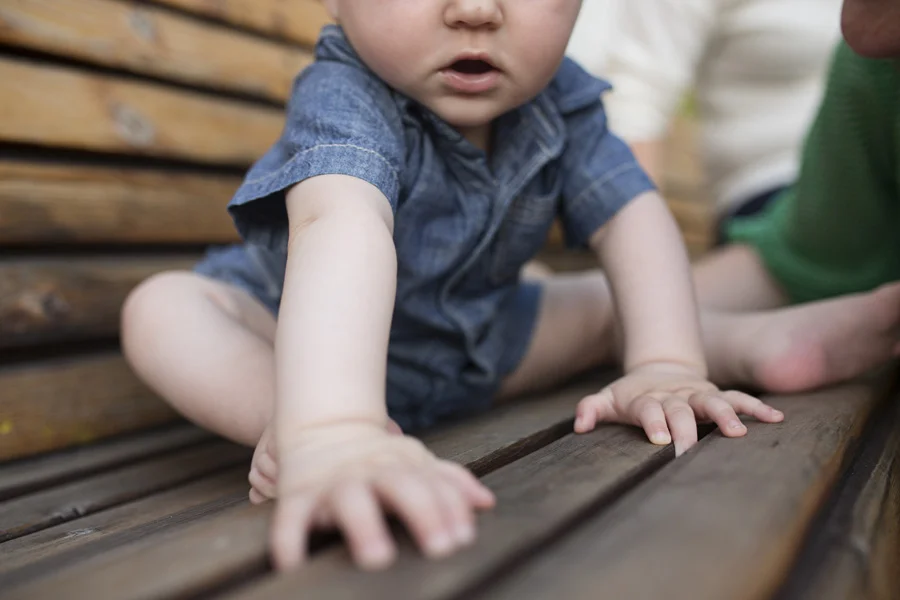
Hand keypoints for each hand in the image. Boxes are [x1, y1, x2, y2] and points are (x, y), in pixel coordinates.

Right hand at [269, 422, 494, 571]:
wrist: (323, 427)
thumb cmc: (379, 457)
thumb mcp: (416, 462)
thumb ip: (450, 481)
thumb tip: (486, 502)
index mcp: (402, 465)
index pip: (434, 485)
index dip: (450, 509)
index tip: (463, 538)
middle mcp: (370, 472)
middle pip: (401, 487)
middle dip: (423, 513)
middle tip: (440, 547)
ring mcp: (334, 485)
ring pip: (349, 501)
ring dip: (364, 526)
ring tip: (378, 558)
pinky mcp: (298, 497)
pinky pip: (289, 520)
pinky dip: (288, 541)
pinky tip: (294, 563)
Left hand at [574, 362, 783, 454]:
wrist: (658, 368)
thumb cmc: (630, 395)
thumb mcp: (606, 399)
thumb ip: (590, 409)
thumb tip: (579, 426)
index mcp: (647, 399)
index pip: (649, 410)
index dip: (654, 422)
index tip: (660, 440)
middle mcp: (674, 396)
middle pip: (681, 410)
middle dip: (686, 429)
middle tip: (690, 450)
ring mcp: (697, 395)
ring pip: (714, 402)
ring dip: (726, 415)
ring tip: (739, 433)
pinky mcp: (715, 395)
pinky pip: (739, 398)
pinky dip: (756, 407)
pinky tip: (775, 419)